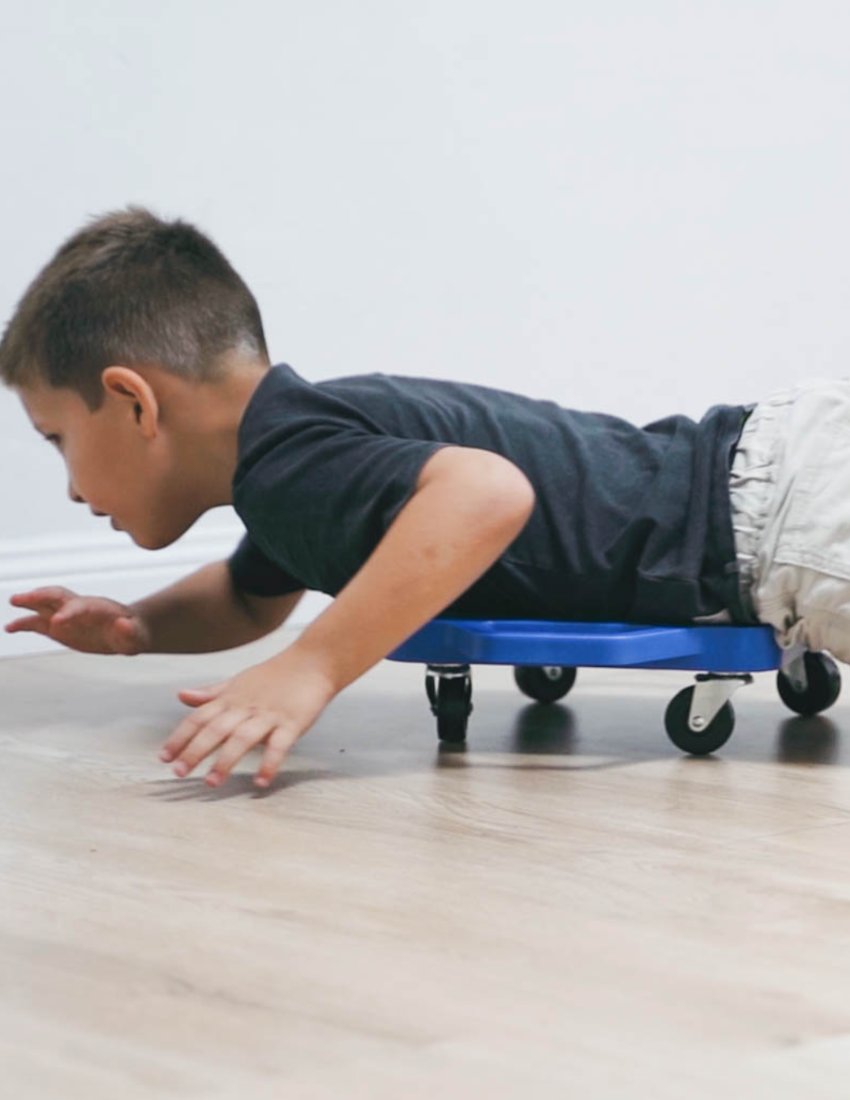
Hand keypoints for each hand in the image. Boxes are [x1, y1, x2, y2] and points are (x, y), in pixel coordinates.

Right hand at [5, 586, 149, 654]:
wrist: (128, 631)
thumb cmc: (134, 633)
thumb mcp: (137, 636)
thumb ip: (130, 632)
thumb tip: (124, 624)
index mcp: (98, 608)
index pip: (80, 606)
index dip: (69, 613)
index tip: (57, 624)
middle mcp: (79, 607)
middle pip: (58, 596)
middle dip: (41, 596)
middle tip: (21, 599)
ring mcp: (67, 616)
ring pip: (45, 605)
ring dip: (29, 603)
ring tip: (13, 601)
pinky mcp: (59, 628)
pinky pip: (39, 624)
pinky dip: (24, 624)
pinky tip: (10, 628)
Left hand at [159, 647, 336, 788]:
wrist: (313, 661)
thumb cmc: (275, 674)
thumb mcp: (238, 681)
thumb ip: (210, 693)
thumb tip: (181, 696)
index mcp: (231, 698)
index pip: (199, 718)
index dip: (180, 737)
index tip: (164, 757)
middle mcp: (246, 706)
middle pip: (215, 729)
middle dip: (195, 751)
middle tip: (179, 772)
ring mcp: (269, 714)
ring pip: (243, 738)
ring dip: (226, 760)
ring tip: (212, 782)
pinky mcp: (292, 722)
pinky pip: (279, 745)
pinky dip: (270, 763)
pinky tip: (261, 782)